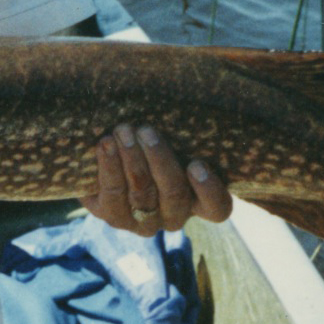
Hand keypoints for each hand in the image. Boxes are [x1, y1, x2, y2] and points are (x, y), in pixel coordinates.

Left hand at [79, 124, 233, 234]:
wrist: (110, 158)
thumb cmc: (153, 143)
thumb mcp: (173, 138)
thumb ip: (180, 132)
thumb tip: (183, 101)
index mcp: (200, 201)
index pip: (217, 208)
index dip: (209, 190)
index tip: (196, 164)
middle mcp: (175, 215)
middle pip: (174, 194)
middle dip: (159, 159)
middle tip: (146, 130)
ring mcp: (145, 221)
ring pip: (142, 193)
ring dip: (132, 158)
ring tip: (123, 131)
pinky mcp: (115, 217)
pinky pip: (113, 194)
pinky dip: (110, 166)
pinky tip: (106, 144)